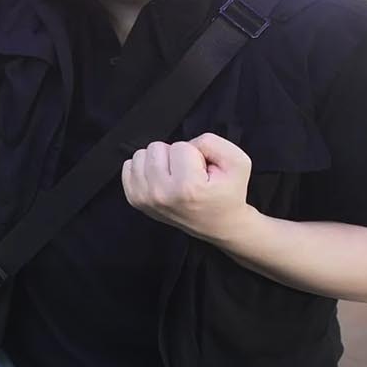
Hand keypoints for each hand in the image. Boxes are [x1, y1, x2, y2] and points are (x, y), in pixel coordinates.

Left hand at [122, 133, 257, 243]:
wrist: (220, 224)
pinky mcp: (135, 200)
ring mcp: (144, 199)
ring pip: (141, 155)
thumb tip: (187, 143)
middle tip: (189, 174)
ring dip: (159, 161)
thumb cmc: (229, 192)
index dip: (196, 154)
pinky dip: (144, 168)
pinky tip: (161, 179)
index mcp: (186, 187)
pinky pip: (129, 167)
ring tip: (175, 176)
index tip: (203, 172)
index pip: (181, 146)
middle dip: (175, 156)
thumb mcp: (238, 162)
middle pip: (157, 148)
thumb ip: (213, 143)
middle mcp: (160, 194)